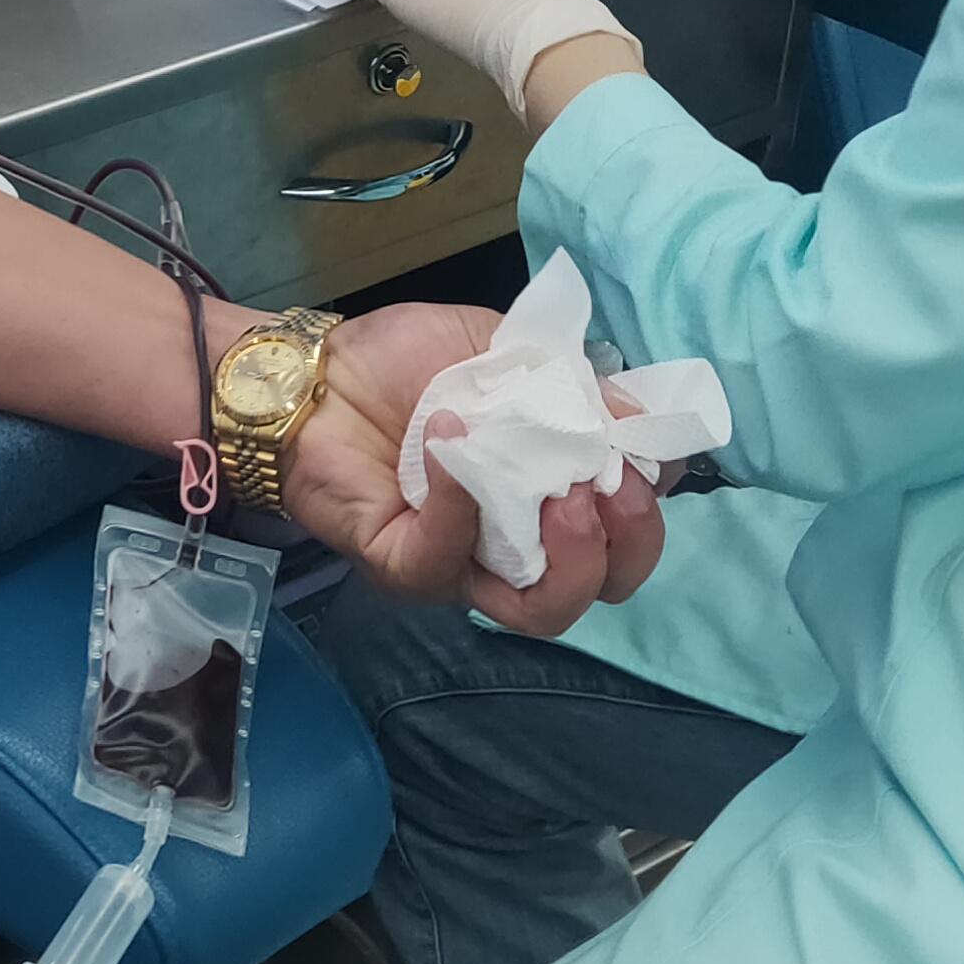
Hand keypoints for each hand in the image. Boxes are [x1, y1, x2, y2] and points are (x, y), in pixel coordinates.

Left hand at [283, 300, 665, 635]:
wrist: (318, 370)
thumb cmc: (409, 361)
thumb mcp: (503, 352)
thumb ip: (570, 381)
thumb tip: (637, 415)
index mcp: (551, 490)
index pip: (625, 530)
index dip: (645, 504)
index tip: (640, 455)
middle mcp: (517, 541)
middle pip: (598, 587)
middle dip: (623, 546)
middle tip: (606, 490)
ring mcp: (463, 564)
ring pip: (539, 611)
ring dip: (567, 559)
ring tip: (561, 502)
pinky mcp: (405, 567)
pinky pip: (445, 562)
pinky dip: (458, 503)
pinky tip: (451, 439)